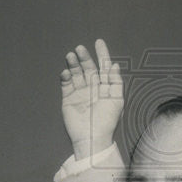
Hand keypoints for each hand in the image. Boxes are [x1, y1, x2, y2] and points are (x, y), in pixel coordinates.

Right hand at [60, 38, 123, 160]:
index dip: (102, 54)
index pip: (104, 67)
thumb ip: (115, 82)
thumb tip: (115, 65)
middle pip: (88, 68)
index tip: (99, 42)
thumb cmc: (107, 121)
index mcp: (105, 87)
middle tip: (80, 48)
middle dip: (84, 57)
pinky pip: (66, 84)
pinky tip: (66, 72)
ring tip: (70, 56)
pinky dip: (65, 77)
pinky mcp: (68, 99)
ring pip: (76, 73)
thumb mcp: (117, 100)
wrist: (92, 138)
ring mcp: (80, 92)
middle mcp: (92, 88)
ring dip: (73, 64)